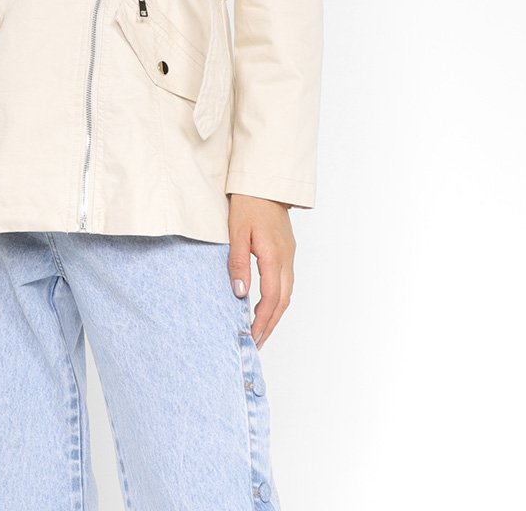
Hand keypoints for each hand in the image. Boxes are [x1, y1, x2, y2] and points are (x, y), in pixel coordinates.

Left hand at [227, 193, 295, 348]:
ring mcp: (289, 254)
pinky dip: (277, 299)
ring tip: (260, 331)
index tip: (251, 338)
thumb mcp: (237, 232)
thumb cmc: (248, 203)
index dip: (262, 321)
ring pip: (286, 293)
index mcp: (274, 255)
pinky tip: (266, 305)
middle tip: (256, 343)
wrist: (265, 182)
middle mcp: (286, 258)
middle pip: (282, 301)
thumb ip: (238, 263)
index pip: (271, 298)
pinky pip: (285, 282)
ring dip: (274, 314)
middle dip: (270, 324)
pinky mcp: (287, 250)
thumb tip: (240, 294)